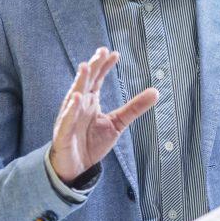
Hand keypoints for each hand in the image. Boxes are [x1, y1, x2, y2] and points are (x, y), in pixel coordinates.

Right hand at [49, 47, 157, 183]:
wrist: (76, 168)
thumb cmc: (92, 143)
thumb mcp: (117, 123)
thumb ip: (134, 108)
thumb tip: (156, 91)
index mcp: (90, 101)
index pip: (97, 79)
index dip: (104, 66)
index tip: (114, 54)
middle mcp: (78, 105)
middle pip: (86, 82)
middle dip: (93, 67)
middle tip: (101, 52)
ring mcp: (69, 118)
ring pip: (74, 96)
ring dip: (80, 81)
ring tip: (86, 67)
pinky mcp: (63, 133)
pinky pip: (67, 120)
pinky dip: (71, 109)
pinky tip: (76, 98)